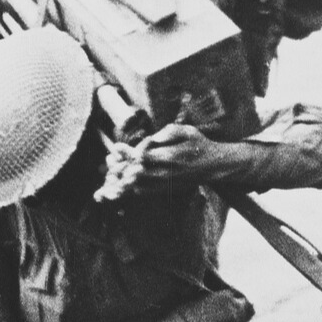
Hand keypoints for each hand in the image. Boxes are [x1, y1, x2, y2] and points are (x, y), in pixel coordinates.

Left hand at [98, 123, 239, 198]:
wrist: (213, 166)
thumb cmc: (198, 144)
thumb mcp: (189, 131)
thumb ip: (170, 131)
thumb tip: (152, 137)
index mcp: (173, 156)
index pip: (145, 156)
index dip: (129, 153)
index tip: (116, 148)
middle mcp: (168, 173)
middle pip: (137, 172)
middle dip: (121, 167)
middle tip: (108, 160)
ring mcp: (166, 184)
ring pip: (138, 184)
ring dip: (122, 178)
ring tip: (110, 168)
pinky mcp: (165, 189)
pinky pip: (143, 190)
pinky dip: (130, 185)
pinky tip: (120, 177)